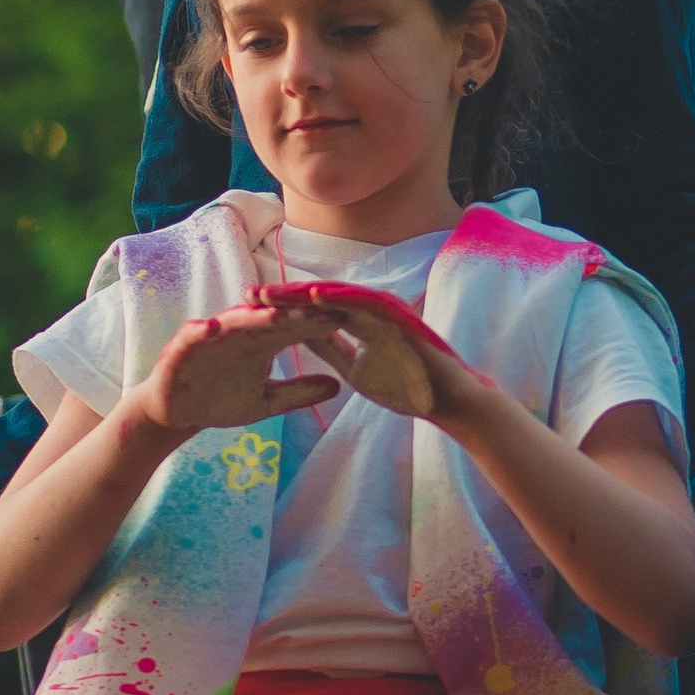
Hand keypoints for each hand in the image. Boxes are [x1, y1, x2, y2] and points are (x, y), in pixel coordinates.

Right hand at [128, 304, 340, 444]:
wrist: (175, 413)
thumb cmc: (221, 400)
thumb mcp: (266, 401)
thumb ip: (298, 393)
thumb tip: (338, 386)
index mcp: (261, 341)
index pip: (294, 327)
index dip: (319, 322)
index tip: (348, 317)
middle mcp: (238, 333)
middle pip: (269, 318)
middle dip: (292, 312)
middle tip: (318, 305)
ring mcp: (209, 338)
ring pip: (232, 323)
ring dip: (251, 317)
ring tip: (273, 314)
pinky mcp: (181, 350)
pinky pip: (190, 338)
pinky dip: (198, 332)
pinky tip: (209, 327)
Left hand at [259, 281, 473, 425]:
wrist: (445, 402)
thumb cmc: (406, 386)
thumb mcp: (355, 369)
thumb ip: (331, 349)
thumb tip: (303, 336)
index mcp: (359, 322)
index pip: (316, 310)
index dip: (284, 309)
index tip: (251, 310)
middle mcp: (369, 311)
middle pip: (321, 298)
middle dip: (286, 296)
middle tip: (249, 294)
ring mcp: (385, 311)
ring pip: (338, 296)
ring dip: (305, 293)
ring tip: (272, 293)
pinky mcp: (399, 317)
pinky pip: (365, 303)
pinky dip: (340, 298)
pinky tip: (314, 295)